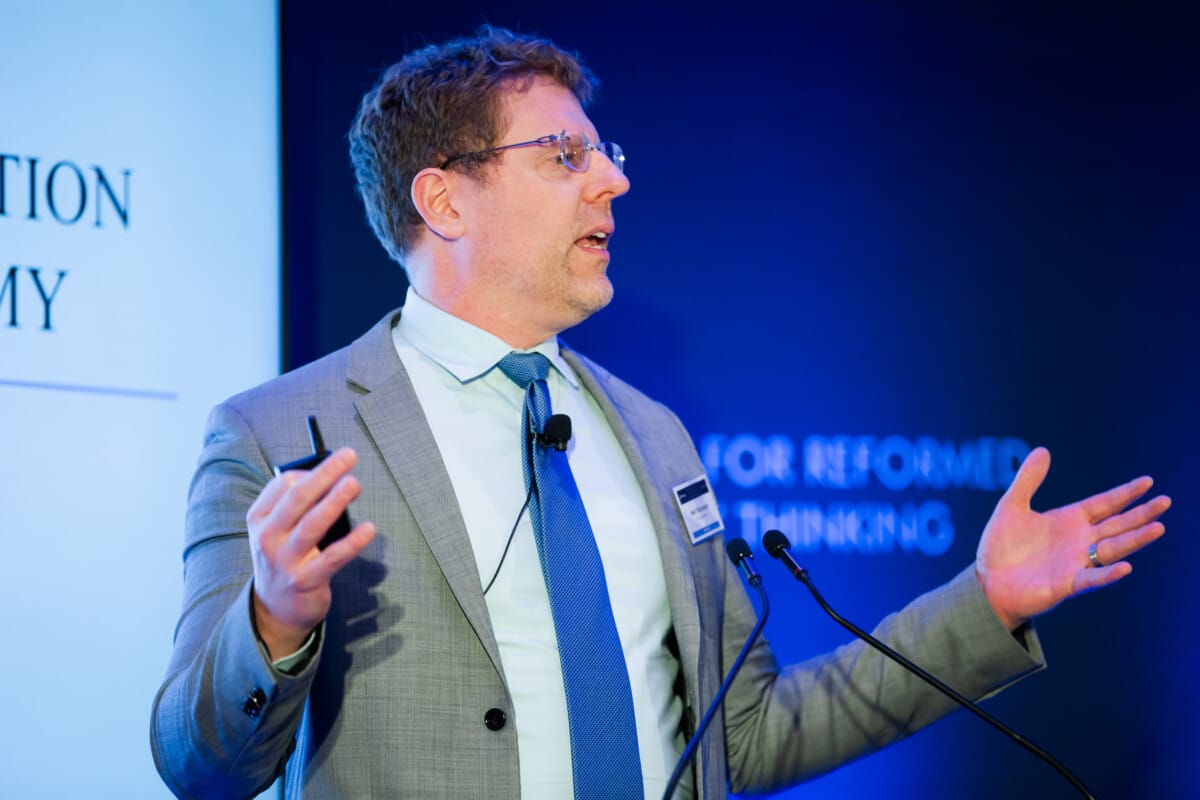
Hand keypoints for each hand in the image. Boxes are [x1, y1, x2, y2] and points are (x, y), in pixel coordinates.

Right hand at [247, 447, 376, 657]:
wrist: (275, 608)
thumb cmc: (284, 557)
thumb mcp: (277, 529)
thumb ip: (297, 504)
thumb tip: (329, 477)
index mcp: (259, 519)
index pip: (283, 486)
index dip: (312, 470)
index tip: (336, 462)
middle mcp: (268, 538)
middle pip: (297, 499)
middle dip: (325, 474)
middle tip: (349, 456)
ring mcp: (285, 560)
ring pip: (312, 525)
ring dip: (335, 501)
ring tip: (354, 483)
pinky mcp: (306, 580)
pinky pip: (333, 557)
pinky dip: (352, 542)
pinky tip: (369, 529)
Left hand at [975, 447, 1168, 630]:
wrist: (986, 582)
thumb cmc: (1001, 547)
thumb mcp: (1012, 506)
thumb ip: (1028, 480)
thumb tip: (1043, 449)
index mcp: (1068, 521)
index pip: (1104, 504)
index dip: (1125, 494)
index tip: (1147, 482)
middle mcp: (1078, 541)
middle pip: (1116, 525)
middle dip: (1140, 514)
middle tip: (1165, 502)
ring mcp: (1075, 562)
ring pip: (1112, 549)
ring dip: (1134, 540)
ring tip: (1158, 528)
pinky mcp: (1066, 584)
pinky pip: (1091, 578)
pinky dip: (1107, 574)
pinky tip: (1124, 567)